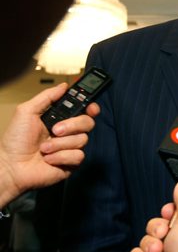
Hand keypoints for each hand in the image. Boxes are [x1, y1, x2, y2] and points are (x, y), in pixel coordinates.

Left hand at [0, 83, 99, 206]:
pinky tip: (49, 159)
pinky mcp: (71, 163)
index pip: (84, 110)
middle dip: (72, 125)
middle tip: (55, 130)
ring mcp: (71, 148)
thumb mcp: (27, 111)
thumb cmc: (16, 140)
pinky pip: (78, 156)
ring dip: (60, 144)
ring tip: (44, 148)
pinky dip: (61, 156)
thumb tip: (63, 86)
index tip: (90, 107)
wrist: (11, 165)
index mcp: (61, 119)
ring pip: (82, 140)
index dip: (91, 107)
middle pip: (88, 122)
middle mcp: (69, 133)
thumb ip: (47, 97)